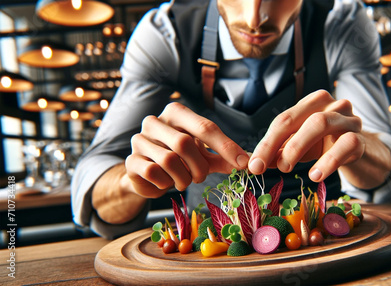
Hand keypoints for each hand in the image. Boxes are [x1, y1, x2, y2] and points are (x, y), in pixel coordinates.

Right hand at [125, 102, 248, 197]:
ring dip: (183, 177)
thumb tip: (250, 162)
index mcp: (176, 113)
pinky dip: (167, 183)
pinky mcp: (131, 160)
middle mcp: (155, 121)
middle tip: (201, 177)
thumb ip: (224, 157)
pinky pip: (154, 173)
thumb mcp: (204, 156)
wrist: (147, 174)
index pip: (205, 127)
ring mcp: (139, 139)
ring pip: (169, 160)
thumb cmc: (181, 160)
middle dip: (199, 166)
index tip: (243, 163)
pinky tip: (167, 182)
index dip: (226, 146)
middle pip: (185, 143)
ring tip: (184, 180)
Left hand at [248, 89, 364, 181]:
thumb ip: (278, 152)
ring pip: (320, 123)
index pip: (283, 120)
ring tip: (286, 169)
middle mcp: (330, 104)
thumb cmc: (325, 145)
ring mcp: (348, 119)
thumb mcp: (299, 147)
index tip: (253, 166)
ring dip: (298, 146)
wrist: (361, 153)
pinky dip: (328, 160)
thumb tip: (254, 164)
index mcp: (312, 103)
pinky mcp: (361, 138)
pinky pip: (346, 144)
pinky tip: (315, 175)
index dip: (266, 143)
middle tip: (266, 167)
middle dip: (277, 143)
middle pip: (298, 118)